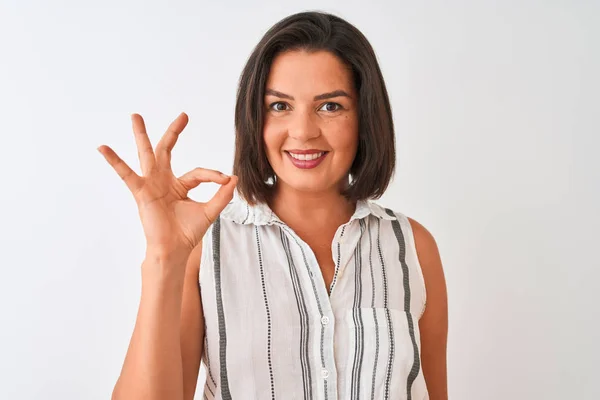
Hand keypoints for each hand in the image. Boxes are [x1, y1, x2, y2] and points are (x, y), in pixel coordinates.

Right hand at [98, 112, 236, 259]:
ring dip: (141, 135)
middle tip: (183, 115)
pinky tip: (103, 148)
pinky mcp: (141, 192)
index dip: (214, 175)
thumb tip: (234, 178)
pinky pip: (126, 174)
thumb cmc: (187, 233)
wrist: (175, 249)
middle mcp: (163, 181)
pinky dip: (115, 161)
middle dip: (174, 133)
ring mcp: (151, 185)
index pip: (198, 173)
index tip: (226, 180)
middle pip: (167, 151)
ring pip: (147, 155)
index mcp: (179, 186)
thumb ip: (222, 195)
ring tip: (135, 116)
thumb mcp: (210, 211)